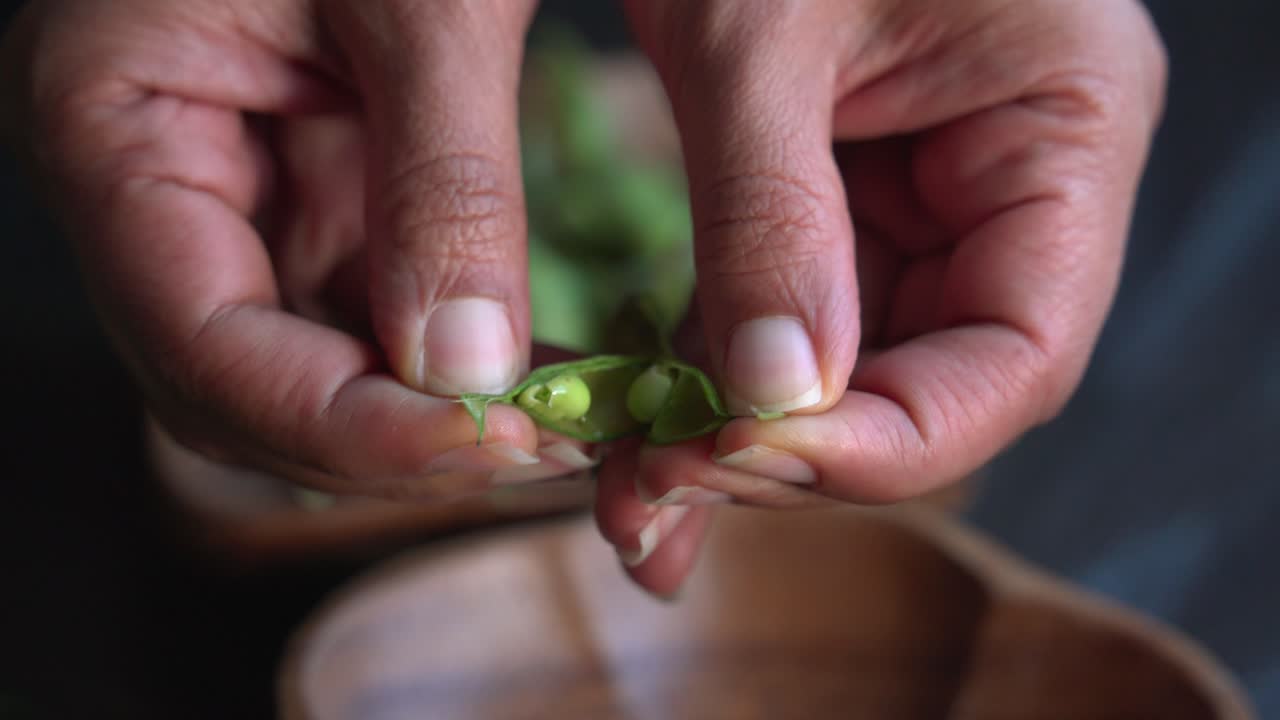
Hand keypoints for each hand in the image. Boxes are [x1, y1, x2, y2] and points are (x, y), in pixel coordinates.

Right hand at [0, 0, 596, 496]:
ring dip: (435, 421)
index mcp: (110, 121)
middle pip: (249, 388)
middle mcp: (160, 186)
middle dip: (393, 441)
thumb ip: (442, 175)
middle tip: (545, 454)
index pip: (199, 345)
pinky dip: (462, 367)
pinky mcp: (320, 196)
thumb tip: (474, 374)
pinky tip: (556, 381)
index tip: (485, 445)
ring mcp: (241, 199)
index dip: (340, 424)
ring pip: (317, 373)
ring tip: (567, 432)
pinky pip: (375, 320)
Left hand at [596, 0, 1166, 596]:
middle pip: (933, 381)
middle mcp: (1013, 182)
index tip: (755, 460)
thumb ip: (769, 214)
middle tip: (665, 493)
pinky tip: (648, 449)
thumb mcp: (759, 31)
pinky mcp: (839, 206)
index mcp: (1065, 127)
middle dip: (797, 454)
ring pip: (853, 374)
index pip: (1018, 352)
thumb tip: (770, 402)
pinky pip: (792, 325)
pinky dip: (718, 390)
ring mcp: (926, 201)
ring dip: (745, 445)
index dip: (895, 439)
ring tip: (637, 502)